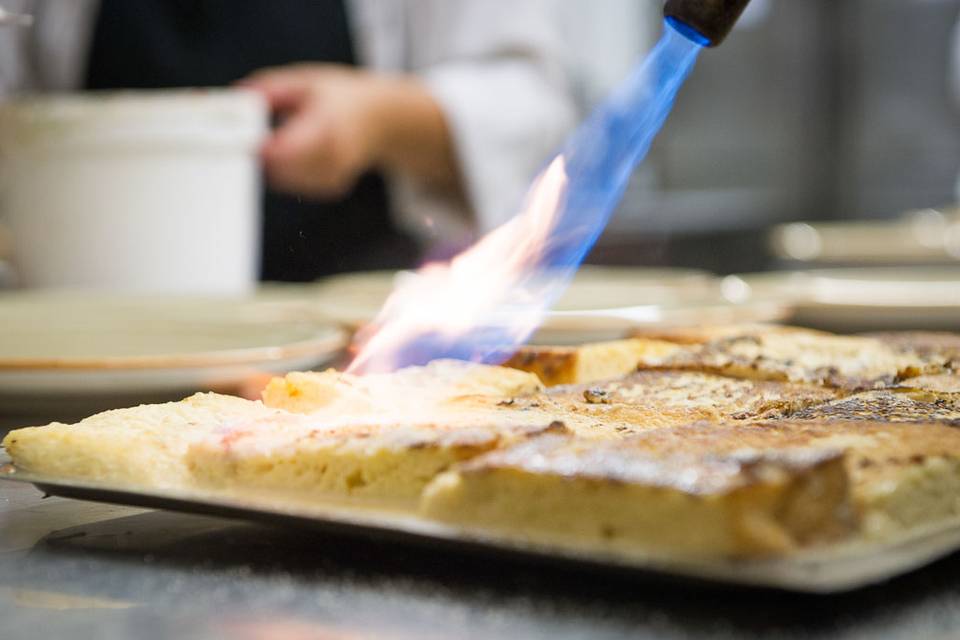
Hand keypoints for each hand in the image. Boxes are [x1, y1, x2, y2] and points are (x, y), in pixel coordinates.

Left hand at [242, 64, 459, 200]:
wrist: (383, 119)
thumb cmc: (342, 98)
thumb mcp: (306, 81)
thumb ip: (270, 89)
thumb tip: (239, 98)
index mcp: (326, 127)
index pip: (283, 151)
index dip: (258, 148)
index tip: (243, 140)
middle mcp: (333, 157)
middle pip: (278, 171)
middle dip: (261, 156)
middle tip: (259, 137)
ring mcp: (334, 176)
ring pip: (283, 181)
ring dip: (273, 164)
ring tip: (290, 139)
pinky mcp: (331, 189)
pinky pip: (295, 186)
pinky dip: (288, 173)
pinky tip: (302, 153)